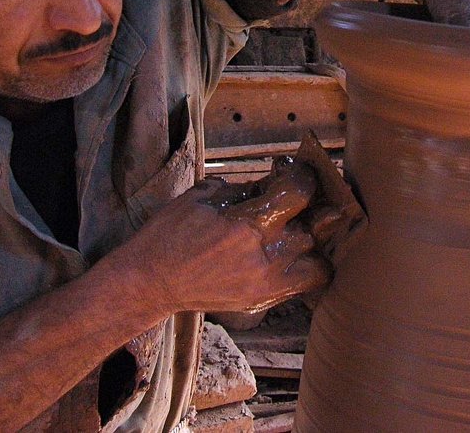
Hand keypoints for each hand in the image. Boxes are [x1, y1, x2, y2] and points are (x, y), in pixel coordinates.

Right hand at [130, 171, 331, 316]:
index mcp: (250, 223)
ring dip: (312, 237)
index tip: (297, 170)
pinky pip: (308, 282)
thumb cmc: (172, 233)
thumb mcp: (206, 195)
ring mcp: (268, 282)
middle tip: (301, 197)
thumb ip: (245, 188)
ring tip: (301, 226)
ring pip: (317, 254)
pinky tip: (298, 252)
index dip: (303, 175)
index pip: (299, 191)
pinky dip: (310, 265)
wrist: (151, 280)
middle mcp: (267, 255)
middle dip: (311, 205)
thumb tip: (274, 181)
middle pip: (315, 224)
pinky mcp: (264, 299)